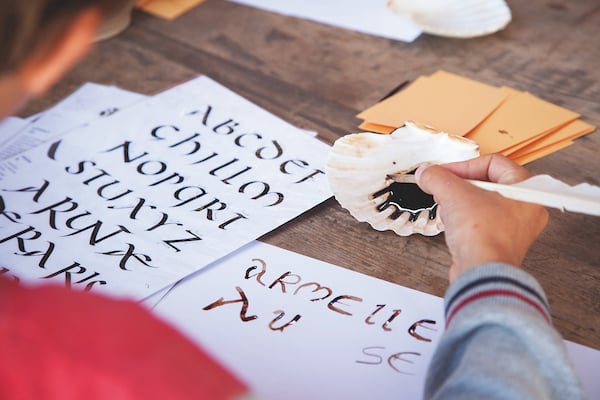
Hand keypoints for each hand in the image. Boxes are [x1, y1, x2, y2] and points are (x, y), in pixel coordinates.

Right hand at [415, 154, 547, 281]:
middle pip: (487, 183)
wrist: (481, 273)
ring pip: (482, 203)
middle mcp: (526, 209)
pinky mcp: (499, 243)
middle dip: (459, 184)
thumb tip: (426, 173)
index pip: (493, 163)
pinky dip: (464, 219)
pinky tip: (452, 224)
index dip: (463, 165)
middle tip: (443, 187)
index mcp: (527, 191)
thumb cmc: (483, 237)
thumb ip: (437, 177)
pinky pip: (480, 222)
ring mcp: (514, 228)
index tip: (444, 172)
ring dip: (459, 201)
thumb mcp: (453, 194)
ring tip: (447, 206)